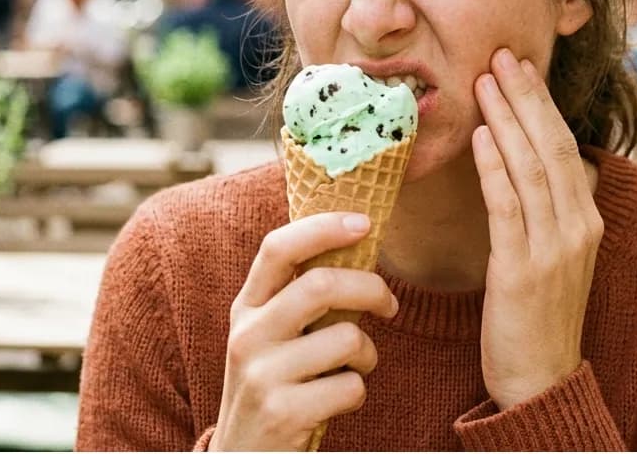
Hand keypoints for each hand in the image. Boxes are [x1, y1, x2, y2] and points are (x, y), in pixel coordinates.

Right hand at [209, 212, 398, 450]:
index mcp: (246, 308)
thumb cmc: (274, 386)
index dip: (323, 227)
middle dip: (371, 288)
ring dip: (367, 353)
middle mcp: (247, 336)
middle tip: (390, 303)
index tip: (364, 222)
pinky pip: (351, 386)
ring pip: (347, 337)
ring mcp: (261, 375)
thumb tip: (357, 242)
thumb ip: (299, 298)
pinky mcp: (282, 413)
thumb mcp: (271, 337)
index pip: (278, 248)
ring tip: (354, 367)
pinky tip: (337, 402)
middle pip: (322, 285)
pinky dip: (357, 393)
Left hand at [472, 48, 603, 409]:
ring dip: (507, 118)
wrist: (540, 379)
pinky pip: (509, 206)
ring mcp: (554, 247)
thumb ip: (549, 208)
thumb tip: (533, 163)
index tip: (520, 66)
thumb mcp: (555, 254)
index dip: (541, 103)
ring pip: (531, 167)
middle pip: (551, 146)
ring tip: (485, 79)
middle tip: (502, 54)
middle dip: (525, 96)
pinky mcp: (523, 269)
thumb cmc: (539, 313)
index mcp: (587, 219)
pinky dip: (496, 166)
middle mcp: (578, 226)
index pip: (564, 146)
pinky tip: (482, 134)